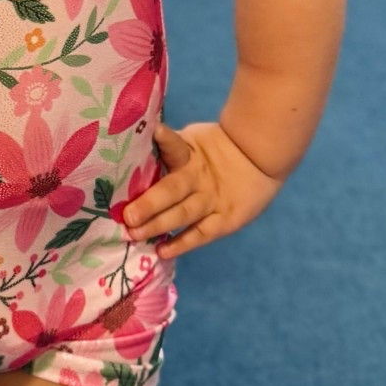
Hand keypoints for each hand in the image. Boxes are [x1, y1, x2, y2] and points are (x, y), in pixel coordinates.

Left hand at [120, 121, 285, 257]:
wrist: (258, 157)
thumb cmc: (216, 148)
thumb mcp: (194, 140)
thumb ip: (170, 147)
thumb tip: (136, 147)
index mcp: (190, 154)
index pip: (176, 146)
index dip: (165, 139)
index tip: (153, 134)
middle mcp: (198, 178)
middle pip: (172, 189)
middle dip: (149, 203)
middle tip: (127, 216)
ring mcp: (212, 200)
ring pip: (183, 214)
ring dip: (159, 225)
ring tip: (135, 234)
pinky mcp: (226, 220)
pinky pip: (200, 234)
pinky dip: (182, 243)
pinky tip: (162, 251)